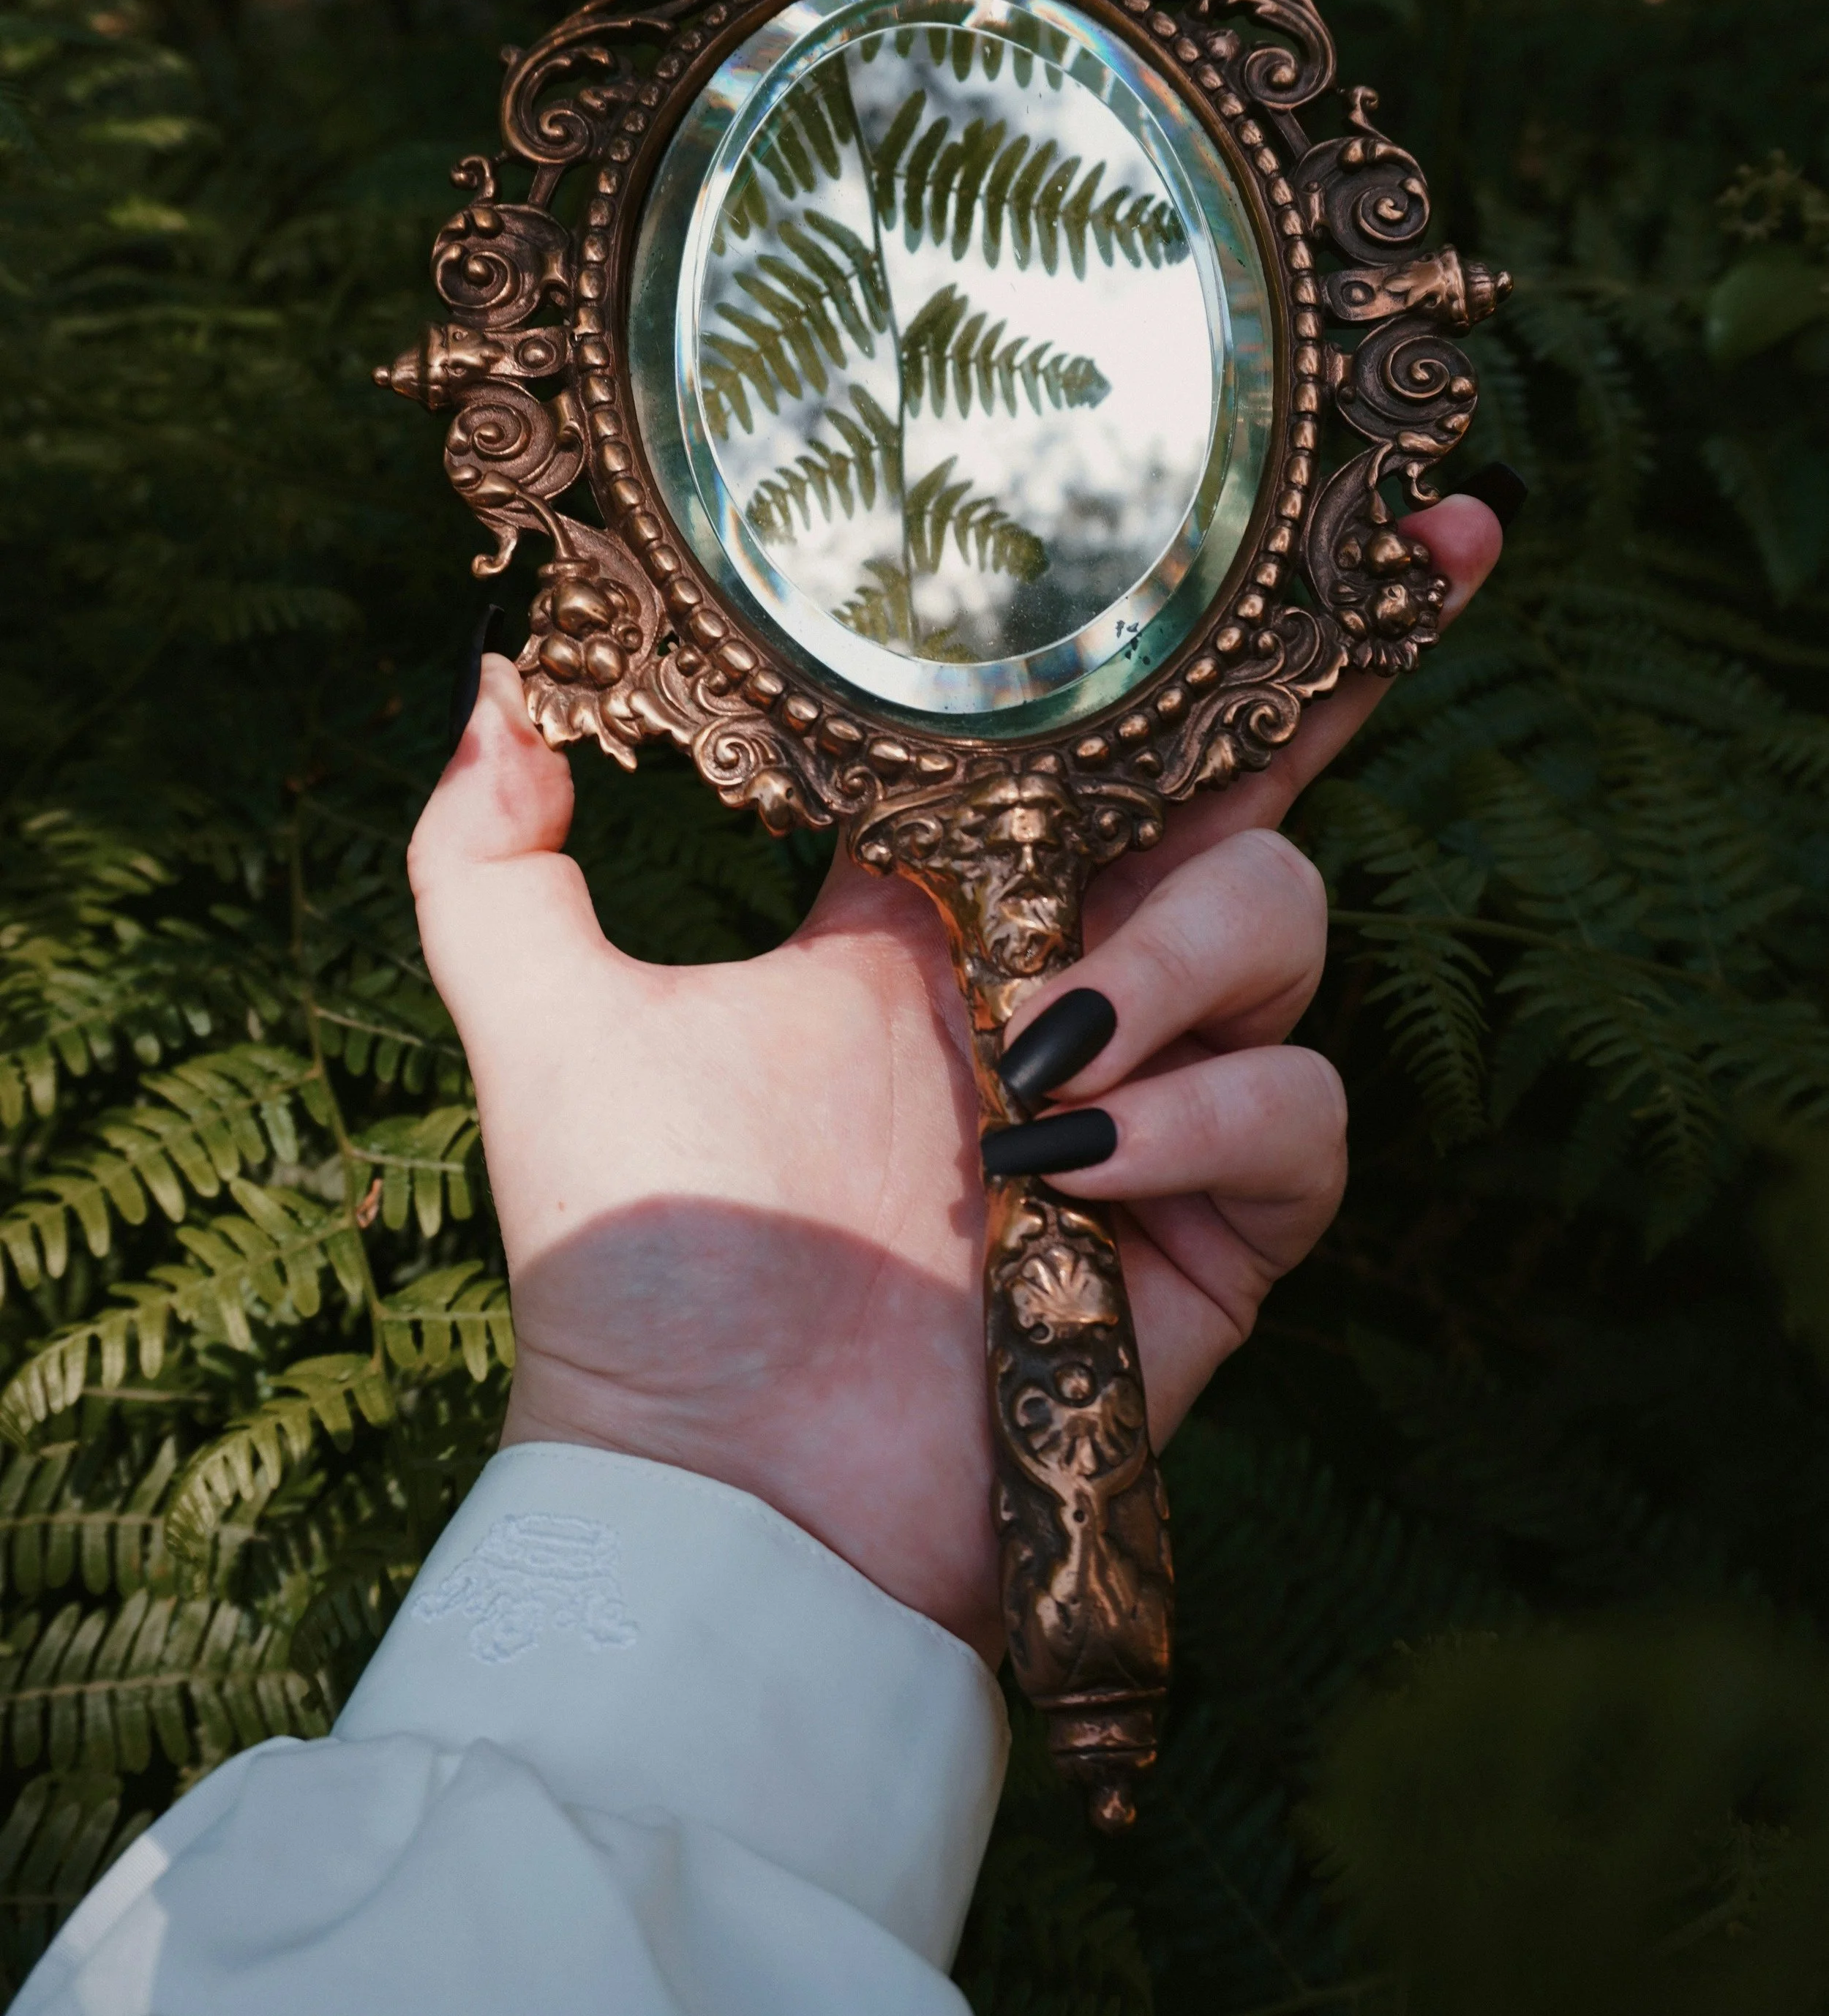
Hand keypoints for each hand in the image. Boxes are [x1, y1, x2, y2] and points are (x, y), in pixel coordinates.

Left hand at [408, 501, 1499, 1660]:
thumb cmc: (642, 1266)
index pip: (1095, 743)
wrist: (726, 1492)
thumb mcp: (547, 1025)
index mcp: (942, 916)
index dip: (1203, 640)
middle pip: (1241, 804)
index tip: (1320, 523)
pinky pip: (1304, 1109)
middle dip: (1298, 733)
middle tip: (1193, 786)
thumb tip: (495, 677)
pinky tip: (1071, 1173)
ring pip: (1288, 926)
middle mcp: (1070, 981)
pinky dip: (1206, 1119)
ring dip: (1169, 973)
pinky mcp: (1226, 1226)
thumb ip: (491, 852)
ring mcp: (1161, 1102)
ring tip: (1029, 1068)